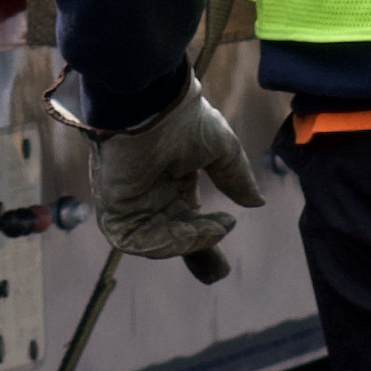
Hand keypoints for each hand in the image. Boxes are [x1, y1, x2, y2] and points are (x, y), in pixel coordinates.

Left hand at [89, 84, 263, 260]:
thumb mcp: (220, 148)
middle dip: (195, 253)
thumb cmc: (181, 117)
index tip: (223, 263)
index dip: (204, 242)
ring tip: (215, 229)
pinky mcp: (113, 208)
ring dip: (189, 243)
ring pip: (157, 243)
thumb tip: (256, 202)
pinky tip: (192, 229)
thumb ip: (235, 177)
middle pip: (172, 239)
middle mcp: (151, 195)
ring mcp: (131, 202)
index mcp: (173, 181)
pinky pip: (136, 241)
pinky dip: (165, 243)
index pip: (188, 221)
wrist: (149, 101)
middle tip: (218, 270)